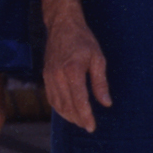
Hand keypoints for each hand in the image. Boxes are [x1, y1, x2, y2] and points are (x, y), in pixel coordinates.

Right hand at [40, 0, 110, 132]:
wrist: (62, 25)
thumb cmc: (83, 40)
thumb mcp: (98, 58)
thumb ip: (100, 83)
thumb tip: (106, 103)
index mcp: (72, 70)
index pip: (79, 100)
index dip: (86, 116)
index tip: (92, 127)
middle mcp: (58, 75)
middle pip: (67, 105)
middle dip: (77, 119)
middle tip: (88, 126)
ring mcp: (49, 76)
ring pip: (57, 104)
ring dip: (68, 116)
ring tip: (79, 121)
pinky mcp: (45, 76)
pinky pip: (51, 98)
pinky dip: (59, 108)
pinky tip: (68, 111)